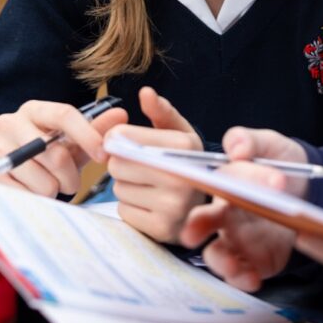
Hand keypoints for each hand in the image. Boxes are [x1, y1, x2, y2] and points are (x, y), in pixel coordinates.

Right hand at [0, 99, 126, 196]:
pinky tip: (32, 191)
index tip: (104, 155)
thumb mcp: (73, 141)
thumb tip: (121, 115)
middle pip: (55, 153)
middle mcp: (10, 123)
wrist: (13, 175)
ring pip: (43, 180)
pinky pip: (26, 196)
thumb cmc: (49, 154)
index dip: (88, 136)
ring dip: (53, 190)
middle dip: (71, 175)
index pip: (64, 114)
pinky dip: (36, 199)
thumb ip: (97, 128)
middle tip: (71, 182)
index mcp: (34, 109)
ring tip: (48, 185)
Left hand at [106, 87, 204, 242]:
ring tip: (148, 184)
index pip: (123, 138)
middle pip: (117, 164)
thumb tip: (145, 92)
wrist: (206, 204)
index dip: (116, 139)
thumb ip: (161, 111)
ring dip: (126, 185)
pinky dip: (131, 207)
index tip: (122, 141)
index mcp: (183, 146)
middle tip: (140, 166)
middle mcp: (181, 176)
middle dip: (122, 163)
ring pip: (119, 189)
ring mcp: (173, 207)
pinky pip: (124, 211)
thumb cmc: (185, 161)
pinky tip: (149, 203)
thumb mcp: (179, 132)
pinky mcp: (162, 229)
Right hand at [180, 127, 308, 290]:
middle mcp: (226, 214)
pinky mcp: (258, 260)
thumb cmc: (281, 161)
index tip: (208, 200)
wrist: (311, 188)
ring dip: (221, 262)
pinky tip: (254, 279)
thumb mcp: (270, 143)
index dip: (202, 192)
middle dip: (195, 230)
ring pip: (219, 255)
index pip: (211, 188)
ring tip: (233, 266)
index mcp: (225, 185)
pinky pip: (245, 274)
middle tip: (192, 236)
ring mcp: (240, 239)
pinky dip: (244, 280)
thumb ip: (249, 140)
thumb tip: (237, 149)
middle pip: (202, 224)